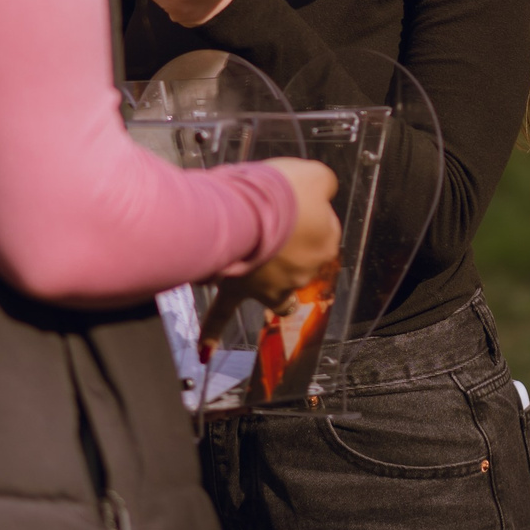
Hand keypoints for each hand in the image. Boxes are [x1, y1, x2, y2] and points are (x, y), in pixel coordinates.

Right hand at [205, 157, 341, 338]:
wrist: (253, 209)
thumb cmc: (284, 191)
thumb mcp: (313, 176)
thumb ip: (321, 185)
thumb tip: (321, 188)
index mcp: (325, 243)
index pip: (325, 230)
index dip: (309, 214)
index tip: (297, 202)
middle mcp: (302, 271)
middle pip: (301, 261)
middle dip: (293, 252)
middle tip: (281, 233)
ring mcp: (270, 286)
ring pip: (277, 298)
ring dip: (276, 296)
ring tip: (270, 294)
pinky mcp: (238, 289)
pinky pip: (220, 316)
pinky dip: (211, 334)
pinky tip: (204, 353)